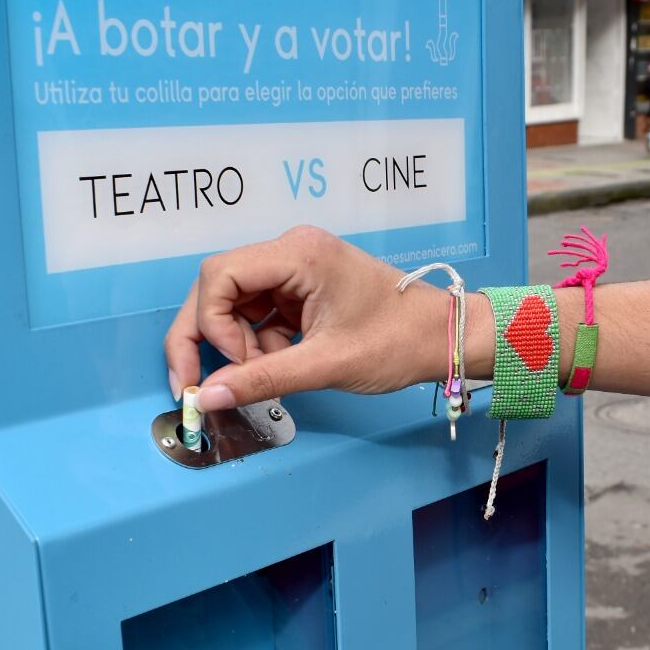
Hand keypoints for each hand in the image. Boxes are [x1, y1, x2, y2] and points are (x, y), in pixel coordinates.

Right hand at [164, 225, 449, 409]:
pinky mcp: (303, 290)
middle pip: (219, 287)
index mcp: (299, 254)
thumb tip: (208, 397)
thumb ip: (263, 379)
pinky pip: (259, 313)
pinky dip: (260, 343)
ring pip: (236, 304)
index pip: (218, 275)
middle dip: (210, 336)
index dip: (209, 322)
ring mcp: (297, 270)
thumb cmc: (398, 341)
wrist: (444, 338)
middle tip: (204, 384)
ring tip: (272, 371)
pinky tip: (283, 362)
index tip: (232, 364)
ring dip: (240, 344)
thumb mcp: (326, 364)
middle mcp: (292, 252)